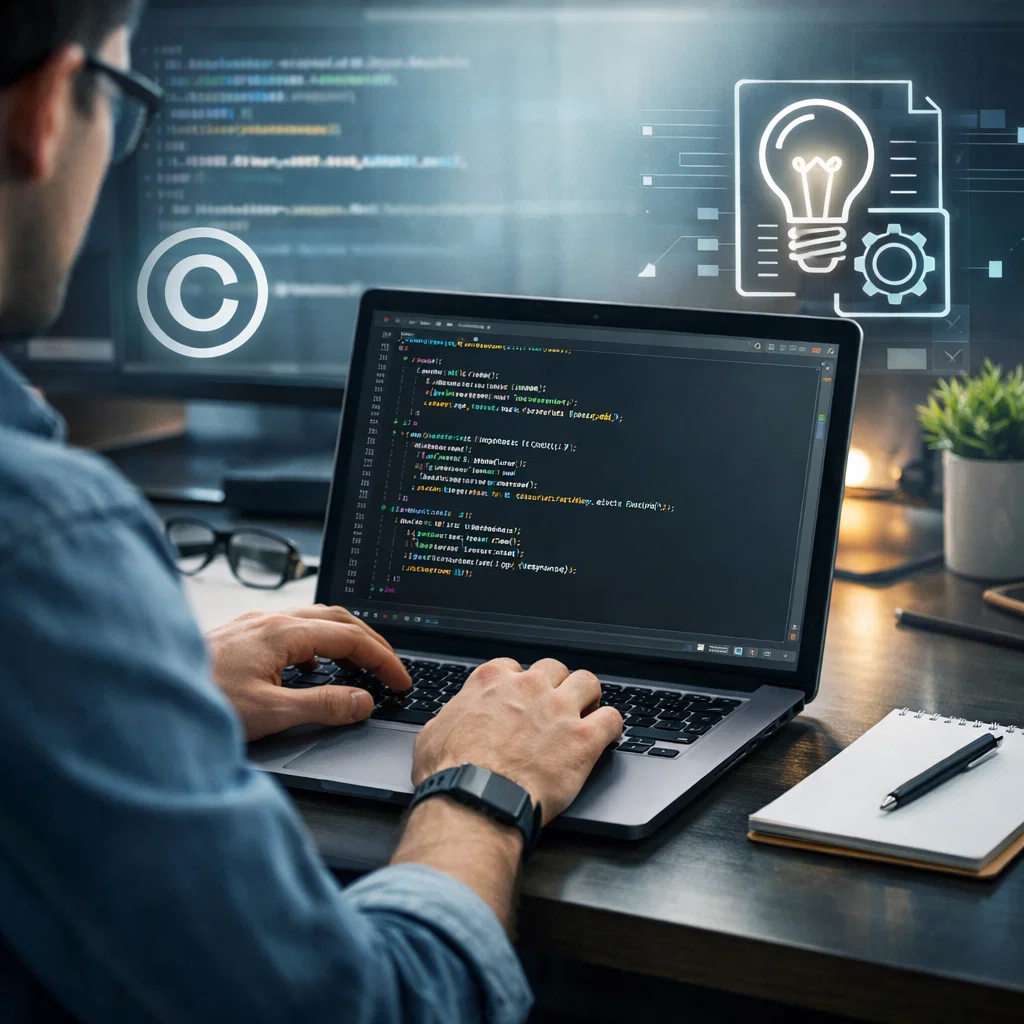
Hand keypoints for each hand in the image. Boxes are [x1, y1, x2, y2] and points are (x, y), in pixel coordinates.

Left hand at [205, 605, 410, 740]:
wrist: (143, 697)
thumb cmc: (200, 701)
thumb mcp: (270, 712)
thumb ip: (322, 706)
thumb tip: (363, 702)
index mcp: (284, 632)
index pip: (351, 638)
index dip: (383, 659)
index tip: (401, 680)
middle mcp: (271, 620)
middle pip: (338, 619)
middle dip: (371, 641)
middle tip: (391, 668)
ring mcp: (254, 625)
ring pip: (315, 620)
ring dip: (345, 639)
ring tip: (361, 665)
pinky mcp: (241, 636)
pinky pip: (293, 629)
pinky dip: (317, 644)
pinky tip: (311, 667)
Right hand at [411, 658, 622, 824]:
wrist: (476, 799)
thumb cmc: (451, 772)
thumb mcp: (434, 733)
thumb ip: (453, 716)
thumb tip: (453, 719)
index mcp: (492, 681)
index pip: (515, 666)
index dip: (520, 684)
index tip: (521, 700)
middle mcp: (529, 687)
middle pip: (555, 669)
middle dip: (556, 686)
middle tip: (554, 709)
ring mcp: (559, 710)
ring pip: (588, 682)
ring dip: (588, 697)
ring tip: (586, 714)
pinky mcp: (584, 739)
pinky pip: (613, 718)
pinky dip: (611, 726)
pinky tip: (605, 736)